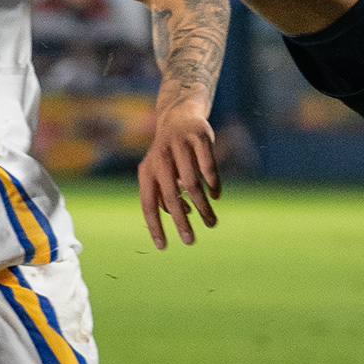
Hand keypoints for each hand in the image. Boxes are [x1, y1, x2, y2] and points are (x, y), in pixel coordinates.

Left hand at [137, 103, 220, 248]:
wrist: (180, 116)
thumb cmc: (169, 154)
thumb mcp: (159, 172)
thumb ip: (166, 193)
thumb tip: (182, 215)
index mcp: (147, 170)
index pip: (148, 203)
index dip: (155, 226)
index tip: (162, 247)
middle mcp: (160, 158)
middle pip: (171, 198)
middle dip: (181, 223)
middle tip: (190, 242)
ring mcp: (180, 147)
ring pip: (193, 185)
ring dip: (203, 208)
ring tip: (211, 223)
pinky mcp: (200, 138)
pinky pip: (209, 168)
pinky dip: (213, 185)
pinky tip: (216, 196)